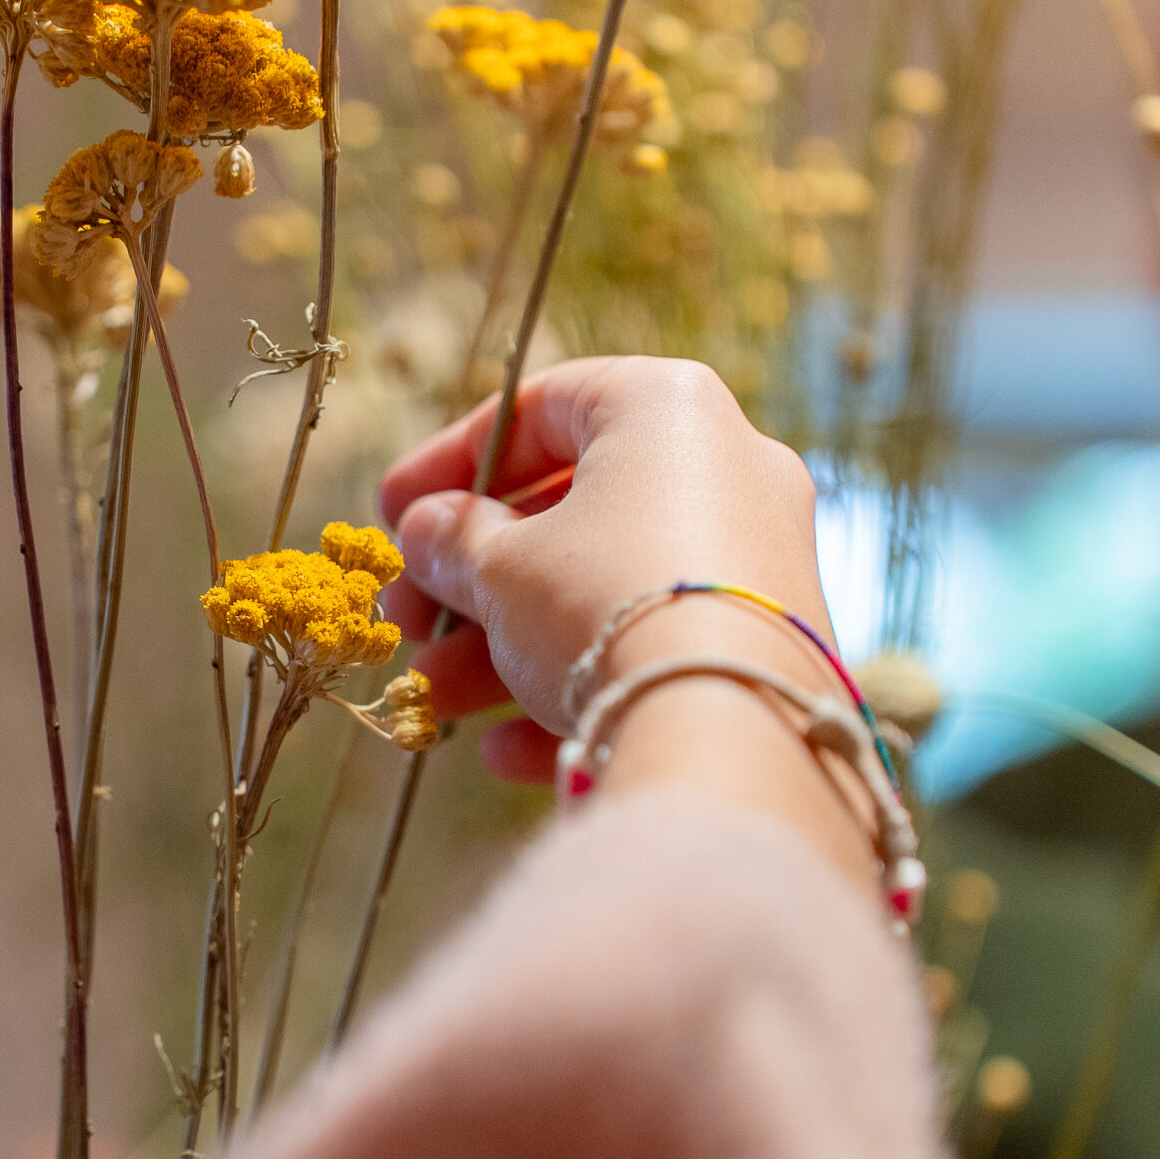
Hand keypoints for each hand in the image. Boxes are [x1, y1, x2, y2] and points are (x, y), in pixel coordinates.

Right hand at [379, 356, 835, 778]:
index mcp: (665, 408)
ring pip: (607, 590)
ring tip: (435, 696)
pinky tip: (506, 750)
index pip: (541, 408)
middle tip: (408, 621)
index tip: (392, 515)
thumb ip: (453, 540)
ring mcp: (755, 558)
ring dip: (508, 645)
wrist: (728, 728)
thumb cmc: (601, 605)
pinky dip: (580, 686)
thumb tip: (427, 531)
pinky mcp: (767, 641)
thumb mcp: (501, 568)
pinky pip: (656, 647)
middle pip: (571, 514)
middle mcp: (727, 467)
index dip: (450, 463)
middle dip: (474, 577)